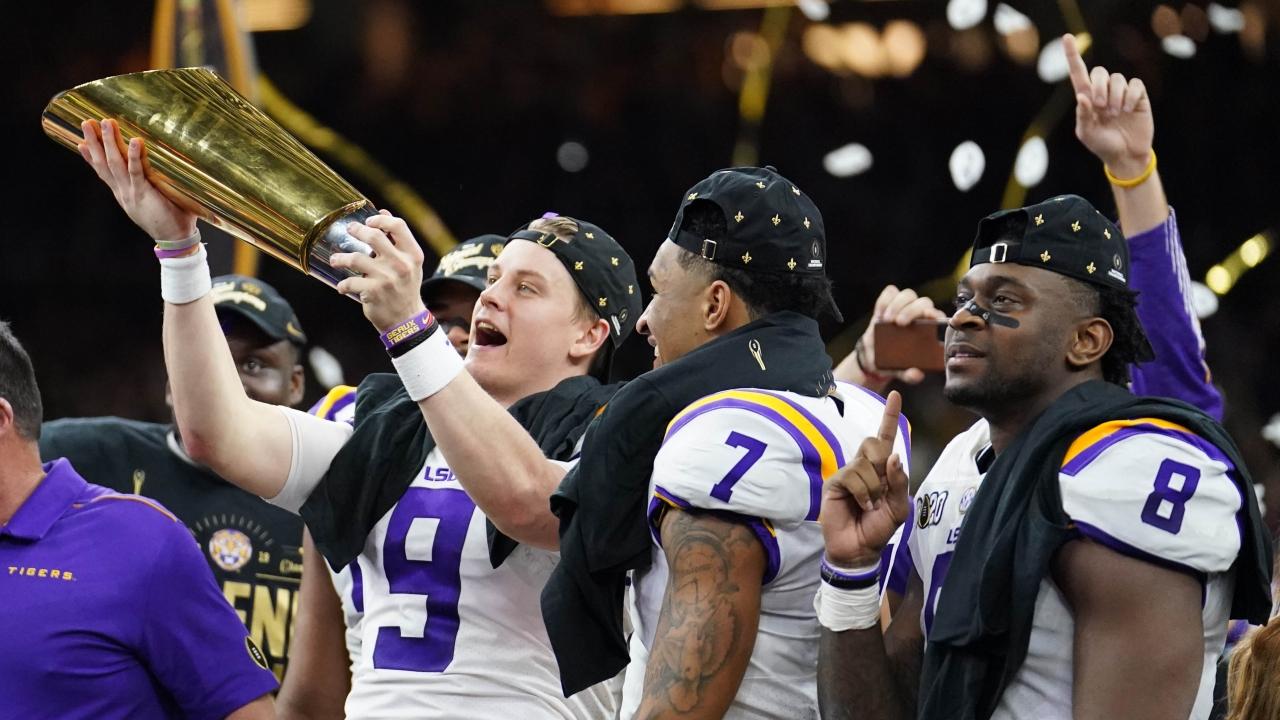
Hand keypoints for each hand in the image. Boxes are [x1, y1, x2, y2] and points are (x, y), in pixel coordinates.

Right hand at [78, 118, 197, 241]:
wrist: (176, 240)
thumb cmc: (171, 218)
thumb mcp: (152, 200)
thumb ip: (149, 185)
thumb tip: (157, 169)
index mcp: (123, 194)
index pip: (103, 172)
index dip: (91, 157)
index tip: (81, 142)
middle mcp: (123, 192)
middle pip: (103, 163)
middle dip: (94, 142)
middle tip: (86, 122)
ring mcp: (131, 192)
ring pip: (115, 163)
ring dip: (109, 142)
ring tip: (105, 122)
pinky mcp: (144, 193)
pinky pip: (137, 171)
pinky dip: (135, 156)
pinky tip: (135, 140)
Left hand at [331, 211, 426, 332]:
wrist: (406, 319)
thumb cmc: (405, 287)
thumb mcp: (409, 263)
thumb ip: (397, 240)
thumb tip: (383, 213)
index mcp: (412, 254)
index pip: (398, 226)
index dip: (381, 220)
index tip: (369, 221)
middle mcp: (401, 264)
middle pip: (374, 236)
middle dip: (357, 230)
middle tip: (349, 230)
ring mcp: (387, 278)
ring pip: (355, 258)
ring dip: (340, 259)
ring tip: (335, 260)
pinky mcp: (373, 292)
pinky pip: (350, 282)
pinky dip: (343, 285)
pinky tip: (342, 287)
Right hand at [820, 390, 910, 567]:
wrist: (860, 549)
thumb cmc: (879, 528)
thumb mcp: (899, 507)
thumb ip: (899, 482)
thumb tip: (893, 456)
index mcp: (882, 469)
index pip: (886, 437)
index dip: (890, 416)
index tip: (895, 394)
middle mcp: (864, 466)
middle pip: (874, 443)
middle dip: (882, 465)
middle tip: (881, 491)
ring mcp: (848, 473)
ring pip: (865, 463)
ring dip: (874, 487)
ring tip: (870, 505)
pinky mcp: (835, 482)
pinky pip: (852, 476)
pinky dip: (862, 493)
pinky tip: (861, 506)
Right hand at [854, 285, 945, 385]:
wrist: (872, 355)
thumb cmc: (892, 361)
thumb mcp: (900, 371)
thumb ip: (909, 374)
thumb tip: (916, 375)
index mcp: (928, 329)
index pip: (938, 315)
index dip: (936, 314)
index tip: (928, 318)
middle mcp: (918, 314)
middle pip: (923, 302)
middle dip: (912, 310)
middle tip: (899, 323)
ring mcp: (903, 306)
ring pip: (908, 294)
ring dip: (898, 304)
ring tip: (887, 320)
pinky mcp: (888, 302)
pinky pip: (890, 292)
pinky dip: (885, 300)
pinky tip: (879, 313)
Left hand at [1064, 33, 1153, 177]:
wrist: (1125, 155)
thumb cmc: (1102, 145)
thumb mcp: (1087, 134)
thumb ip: (1083, 116)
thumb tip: (1082, 96)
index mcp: (1087, 99)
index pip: (1078, 73)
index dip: (1073, 55)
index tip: (1067, 38)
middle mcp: (1103, 92)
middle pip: (1099, 72)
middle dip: (1099, 87)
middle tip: (1101, 107)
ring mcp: (1121, 93)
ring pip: (1117, 78)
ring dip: (1115, 96)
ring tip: (1116, 114)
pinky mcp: (1138, 96)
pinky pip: (1135, 85)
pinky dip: (1130, 97)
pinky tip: (1129, 110)